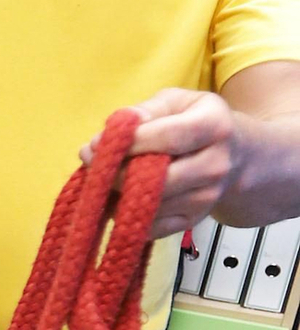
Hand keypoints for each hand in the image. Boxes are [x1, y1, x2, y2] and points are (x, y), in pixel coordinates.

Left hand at [84, 89, 238, 238]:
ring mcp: (208, 197)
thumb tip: (109, 135)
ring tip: (102, 181)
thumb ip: (144, 111)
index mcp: (214, 126)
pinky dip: (128, 216)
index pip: (166, 138)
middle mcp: (216, 165)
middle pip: (159, 179)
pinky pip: (152, 226)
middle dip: (118, 175)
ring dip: (118, 197)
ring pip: (152, 206)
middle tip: (93, 167)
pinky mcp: (194, 221)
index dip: (128, 143)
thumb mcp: (175, 102)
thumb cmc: (195, 120)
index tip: (95, 145)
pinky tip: (118, 198)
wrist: (236, 155)